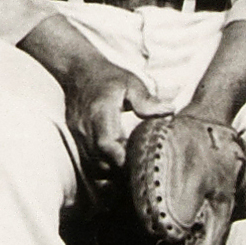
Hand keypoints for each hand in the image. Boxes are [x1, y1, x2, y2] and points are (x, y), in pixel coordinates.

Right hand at [67, 61, 152, 177]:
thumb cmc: (107, 78)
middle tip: (140, 169)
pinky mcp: (77, 140)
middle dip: (121, 171)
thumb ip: (146, 100)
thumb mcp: (130, 82)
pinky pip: (88, 163)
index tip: (140, 162)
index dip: (123, 159)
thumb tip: (168, 111)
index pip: (107, 144)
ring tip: (129, 167)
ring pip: (93, 167)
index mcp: (100, 112)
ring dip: (112, 172)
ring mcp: (79, 135)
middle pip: (100, 161)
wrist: (78, 72)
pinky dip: (103, 168)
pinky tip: (117, 163)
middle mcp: (85, 127)